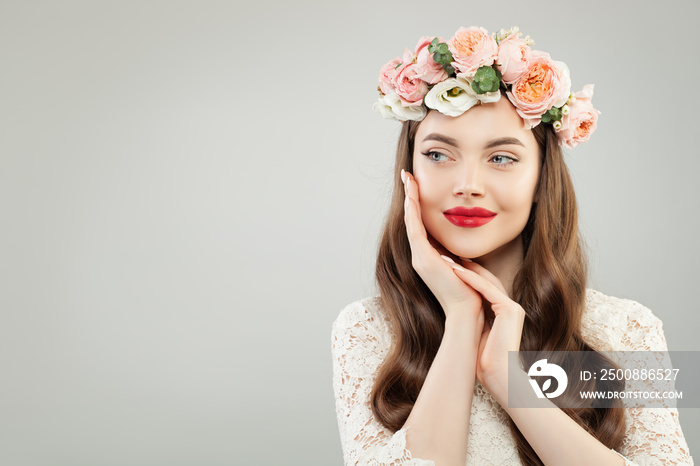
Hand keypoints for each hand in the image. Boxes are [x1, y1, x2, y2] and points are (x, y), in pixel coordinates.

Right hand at [402, 169, 482, 320]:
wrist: (469, 313)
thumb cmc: (473, 293)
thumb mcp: (465, 266)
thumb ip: (460, 255)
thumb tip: (465, 245)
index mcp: (430, 258)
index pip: (421, 224)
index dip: (418, 204)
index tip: (417, 185)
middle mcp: (420, 257)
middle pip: (412, 219)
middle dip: (410, 195)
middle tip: (407, 175)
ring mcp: (419, 258)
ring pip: (411, 221)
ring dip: (409, 198)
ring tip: (408, 179)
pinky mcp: (423, 259)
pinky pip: (414, 230)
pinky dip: (412, 212)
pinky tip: (412, 196)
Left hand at [449, 261, 525, 405]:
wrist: (499, 377)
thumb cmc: (485, 363)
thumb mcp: (477, 335)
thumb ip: (474, 322)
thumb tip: (457, 317)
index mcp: (503, 313)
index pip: (483, 287)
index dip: (466, 275)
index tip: (448, 265)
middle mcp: (510, 307)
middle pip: (486, 279)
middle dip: (465, 266)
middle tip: (446, 254)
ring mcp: (512, 307)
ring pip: (486, 281)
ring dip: (465, 268)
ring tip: (445, 258)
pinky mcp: (510, 310)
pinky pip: (487, 289)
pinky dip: (470, 279)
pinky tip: (455, 270)